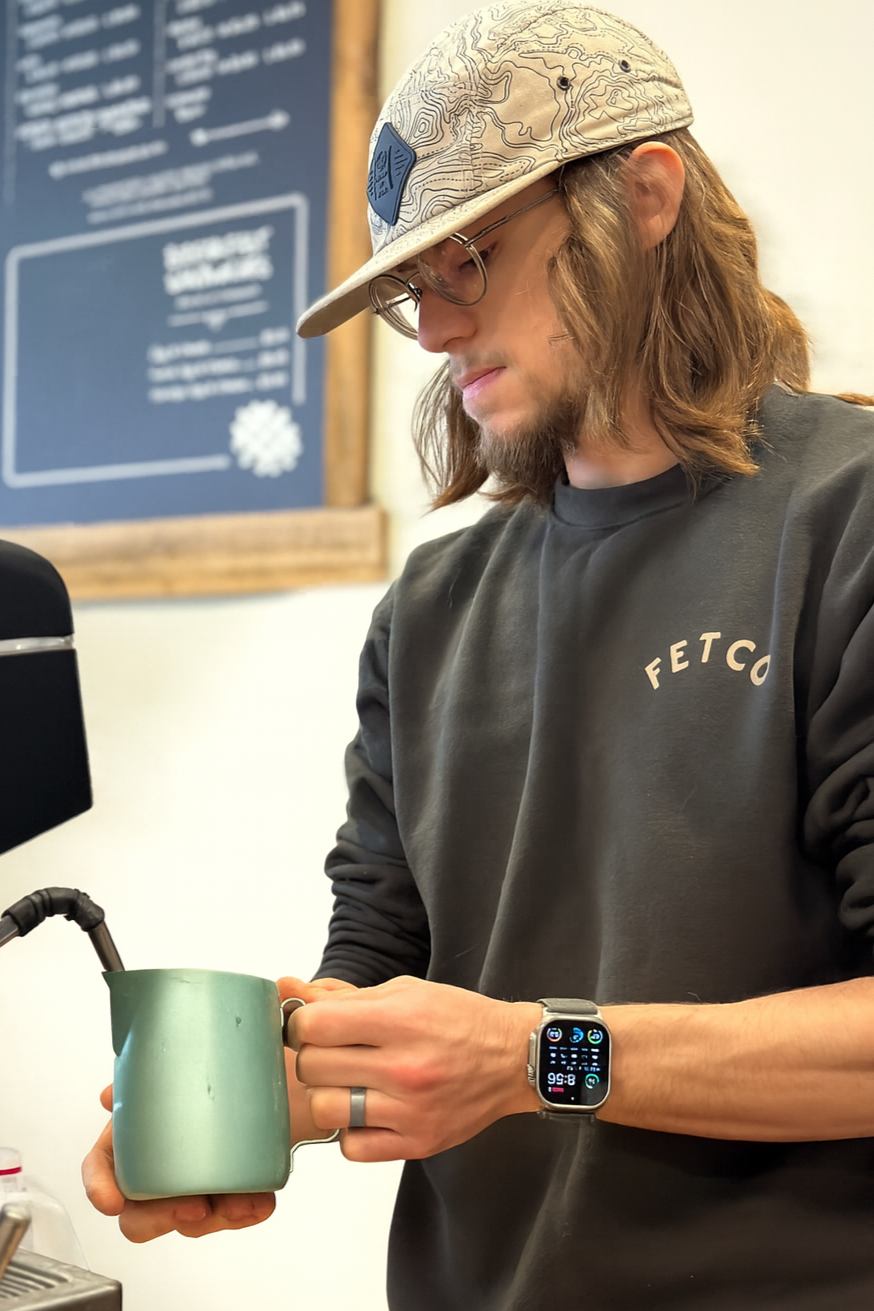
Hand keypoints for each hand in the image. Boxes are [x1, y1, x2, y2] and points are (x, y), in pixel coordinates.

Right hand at [82, 1085, 275, 1242]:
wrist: (266, 1077)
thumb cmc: (217, 1069)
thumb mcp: (182, 1061)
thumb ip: (147, 1073)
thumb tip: (110, 1095)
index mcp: (135, 1137)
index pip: (101, 1168)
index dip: (99, 1187)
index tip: (111, 1201)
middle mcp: (159, 1170)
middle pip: (138, 1216)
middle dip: (161, 1219)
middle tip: (192, 1205)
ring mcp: (194, 1186)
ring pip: (190, 1222)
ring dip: (217, 1216)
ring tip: (241, 1199)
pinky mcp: (230, 1193)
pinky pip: (233, 1215)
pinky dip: (247, 1210)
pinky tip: (259, 1201)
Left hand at [293, 976, 540, 1161]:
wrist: (514, 1058)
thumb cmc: (458, 1019)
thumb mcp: (404, 991)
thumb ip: (343, 996)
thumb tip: (287, 989)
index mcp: (401, 1019)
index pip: (313, 1026)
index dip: (301, 1023)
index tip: (311, 1024)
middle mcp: (405, 1067)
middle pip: (312, 1067)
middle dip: (314, 1055)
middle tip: (335, 1050)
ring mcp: (410, 1110)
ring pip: (324, 1110)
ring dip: (328, 1094)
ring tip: (350, 1081)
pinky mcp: (417, 1143)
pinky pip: (351, 1147)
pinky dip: (351, 1130)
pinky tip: (369, 1109)